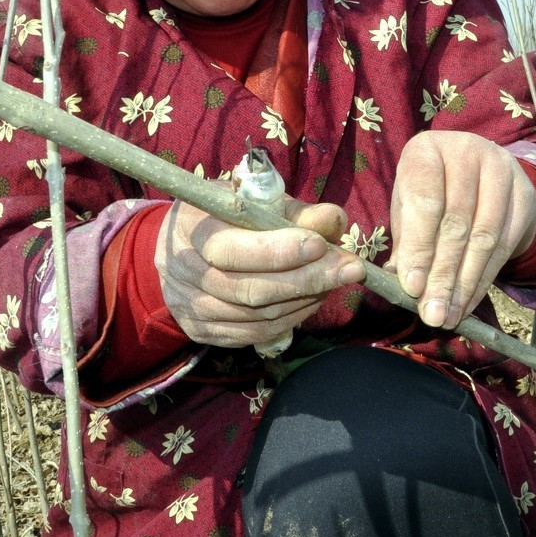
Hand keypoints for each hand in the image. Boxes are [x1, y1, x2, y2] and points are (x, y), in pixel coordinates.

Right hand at [156, 197, 365, 347]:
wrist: (182, 247)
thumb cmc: (229, 217)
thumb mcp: (257, 203)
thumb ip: (295, 211)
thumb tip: (333, 219)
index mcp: (192, 229)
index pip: (233, 250)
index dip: (279, 251)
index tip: (321, 244)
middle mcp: (184, 273)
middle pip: (250, 290)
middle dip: (308, 279)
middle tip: (352, 268)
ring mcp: (190, 308)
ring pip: (259, 316)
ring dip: (306, 299)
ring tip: (335, 279)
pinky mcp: (203, 333)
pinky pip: (257, 333)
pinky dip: (292, 317)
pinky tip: (312, 298)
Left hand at [388, 131, 535, 329]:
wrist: (481, 172)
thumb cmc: (433, 190)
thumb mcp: (410, 206)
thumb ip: (406, 239)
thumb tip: (400, 281)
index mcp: (427, 150)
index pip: (425, 202)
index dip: (419, 247)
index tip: (412, 288)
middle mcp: (467, 152)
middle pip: (456, 223)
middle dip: (442, 275)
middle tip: (432, 314)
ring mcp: (501, 170)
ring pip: (484, 238)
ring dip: (465, 284)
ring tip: (449, 316)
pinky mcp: (525, 194)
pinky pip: (506, 245)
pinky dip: (484, 280)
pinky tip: (469, 303)